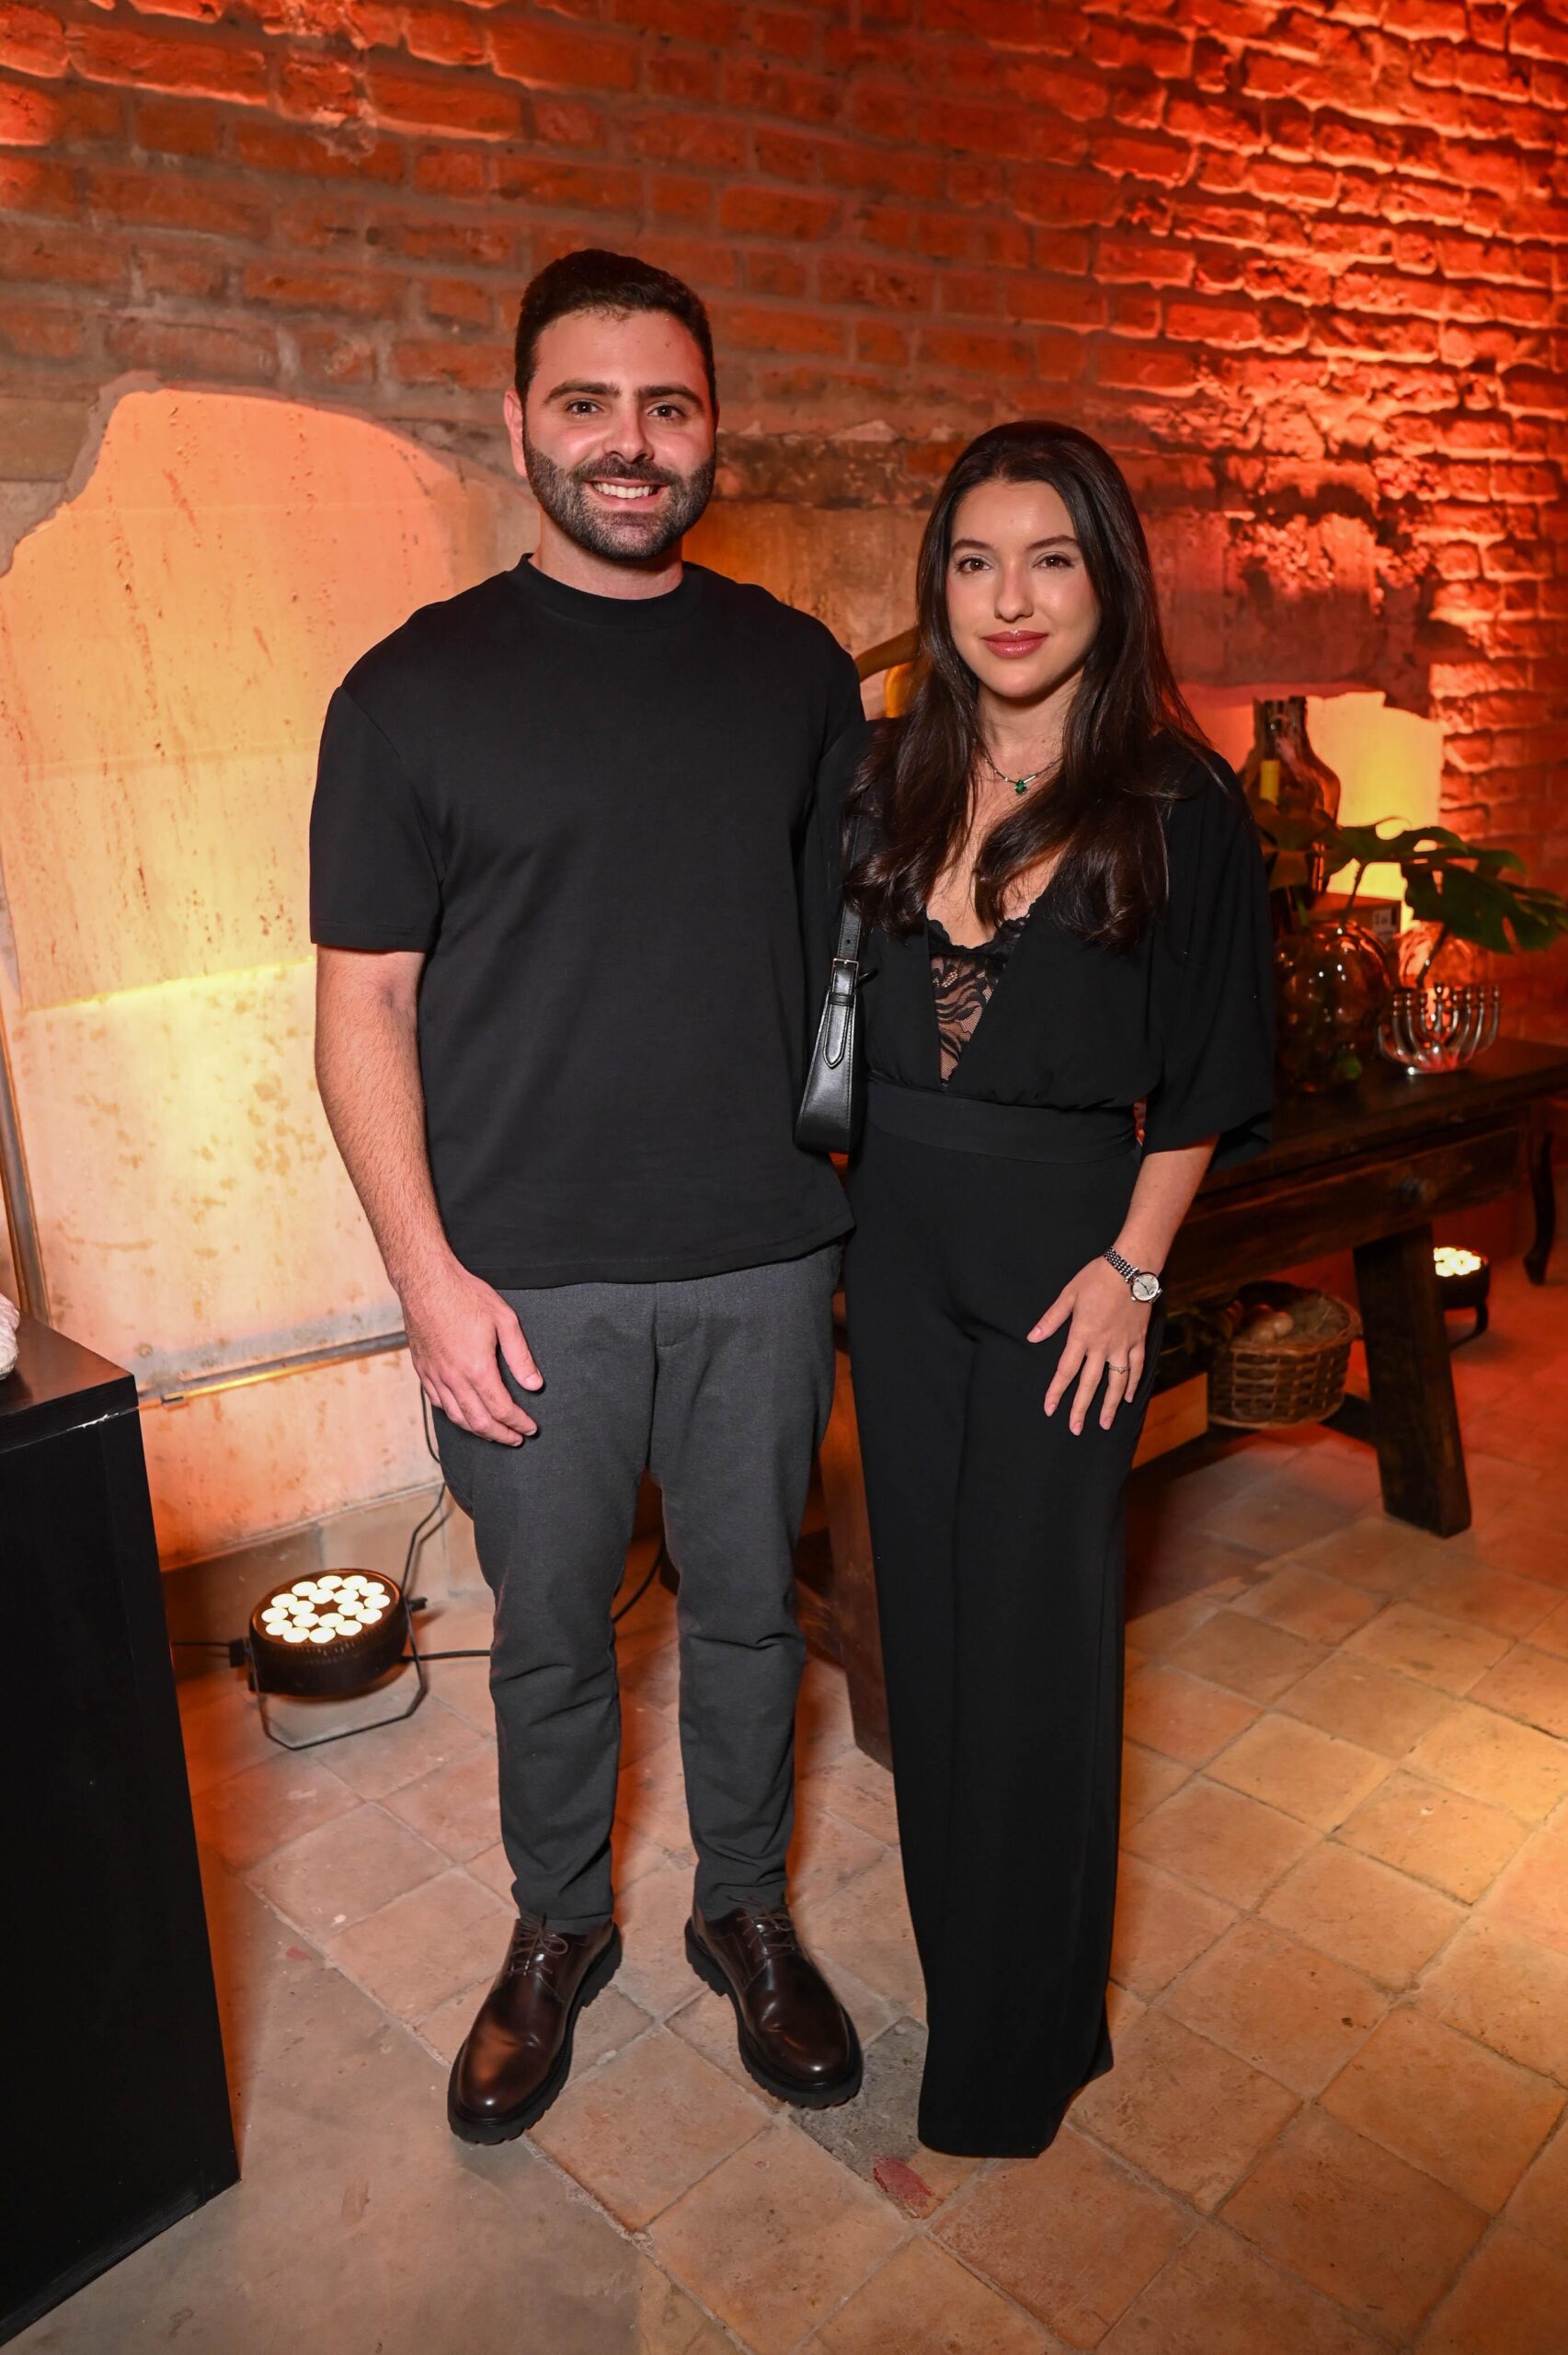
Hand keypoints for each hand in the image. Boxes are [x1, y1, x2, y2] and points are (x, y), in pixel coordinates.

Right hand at [401, 1259, 542, 1444]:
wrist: (426, 1282)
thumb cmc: (465, 1295)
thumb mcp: (504, 1320)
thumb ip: (520, 1356)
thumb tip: (534, 1384)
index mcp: (477, 1368)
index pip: (502, 1409)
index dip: (518, 1423)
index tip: (530, 1428)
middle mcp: (453, 1378)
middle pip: (479, 1421)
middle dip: (500, 1435)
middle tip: (515, 1439)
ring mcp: (435, 1376)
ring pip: (456, 1417)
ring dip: (478, 1430)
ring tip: (493, 1433)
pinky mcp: (423, 1370)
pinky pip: (438, 1403)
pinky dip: (454, 1416)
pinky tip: (464, 1415)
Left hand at [1028, 1258, 1151, 1432]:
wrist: (1132, 1267)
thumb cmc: (1097, 1277)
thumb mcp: (1069, 1295)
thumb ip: (1051, 1319)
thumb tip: (1032, 1337)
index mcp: (1082, 1335)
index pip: (1066, 1371)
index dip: (1056, 1392)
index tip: (1050, 1409)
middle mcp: (1102, 1346)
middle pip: (1090, 1384)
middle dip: (1081, 1408)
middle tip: (1075, 1429)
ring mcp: (1123, 1345)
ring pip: (1116, 1382)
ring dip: (1109, 1405)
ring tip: (1104, 1423)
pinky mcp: (1138, 1340)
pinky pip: (1136, 1367)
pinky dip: (1132, 1384)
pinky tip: (1127, 1398)